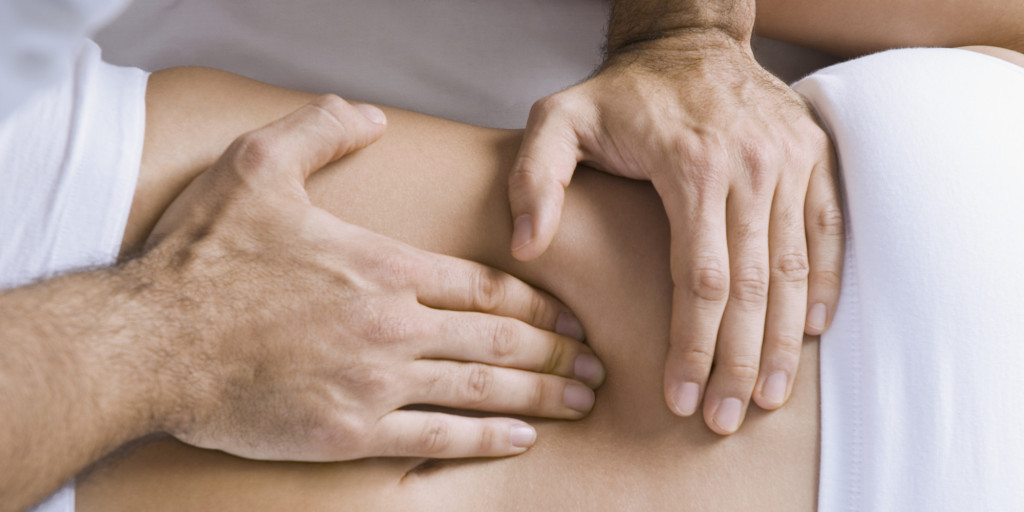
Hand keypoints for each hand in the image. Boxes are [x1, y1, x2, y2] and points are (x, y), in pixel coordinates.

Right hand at [138, 95, 603, 460]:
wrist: (151, 342)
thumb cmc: (203, 259)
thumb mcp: (257, 166)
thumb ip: (321, 130)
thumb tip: (369, 113)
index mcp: (383, 266)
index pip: (483, 288)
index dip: (536, 305)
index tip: (570, 317)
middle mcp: (393, 324)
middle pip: (500, 341)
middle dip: (558, 354)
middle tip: (597, 365)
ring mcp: (376, 381)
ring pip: (482, 389)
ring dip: (542, 395)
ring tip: (582, 399)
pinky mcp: (350, 430)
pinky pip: (438, 437)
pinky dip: (487, 439)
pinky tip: (521, 438)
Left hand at [508, 35, 842, 433]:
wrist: (690, 38)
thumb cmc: (625, 90)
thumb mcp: (559, 118)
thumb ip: (536, 178)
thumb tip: (526, 243)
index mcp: (690, 167)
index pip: (699, 280)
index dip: (692, 347)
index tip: (681, 397)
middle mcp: (750, 167)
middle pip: (751, 289)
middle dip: (737, 363)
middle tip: (724, 418)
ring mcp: (789, 162)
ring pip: (793, 270)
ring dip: (783, 341)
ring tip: (767, 395)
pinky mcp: (812, 156)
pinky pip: (828, 231)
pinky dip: (823, 284)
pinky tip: (812, 330)